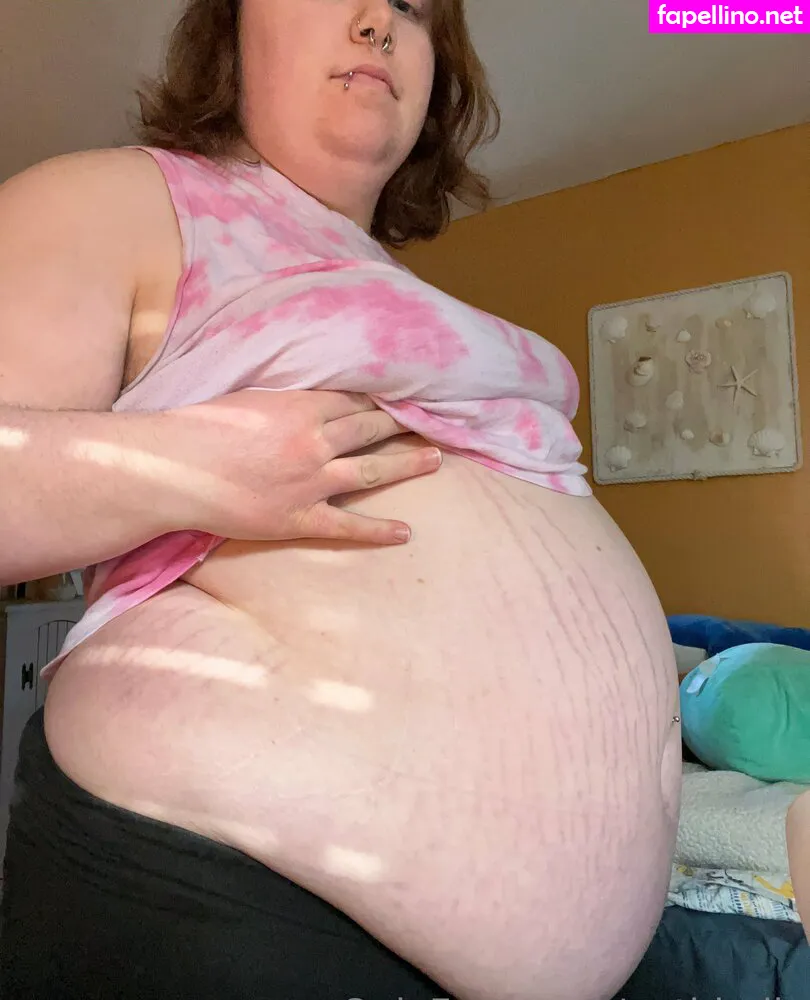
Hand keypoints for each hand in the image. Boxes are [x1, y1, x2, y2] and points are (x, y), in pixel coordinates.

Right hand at [161, 389, 441, 544]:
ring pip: (371, 471)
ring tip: (436, 459)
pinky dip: (378, 530)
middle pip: (370, 429)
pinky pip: (348, 526)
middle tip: (432, 420)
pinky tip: (405, 532)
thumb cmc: (199, 428)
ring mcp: (311, 482)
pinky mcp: (299, 518)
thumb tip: (305, 398)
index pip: (353, 399)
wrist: (173, 469)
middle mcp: (314, 441)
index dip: (380, 399)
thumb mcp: (246, 397)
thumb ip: (283, 400)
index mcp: (300, 406)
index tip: (402, 395)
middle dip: (402, 423)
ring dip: (407, 464)